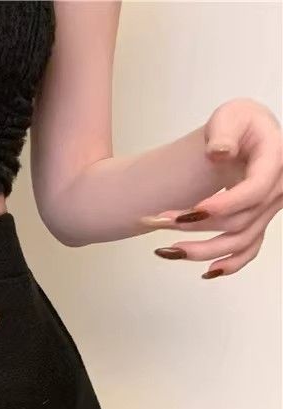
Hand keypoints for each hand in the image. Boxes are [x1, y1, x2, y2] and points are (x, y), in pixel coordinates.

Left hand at [142, 97, 282, 278]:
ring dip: (202, 251)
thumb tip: (221, 151)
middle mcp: (277, 190)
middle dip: (194, 225)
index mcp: (275, 161)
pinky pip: (249, 250)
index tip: (192, 211)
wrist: (243, 135)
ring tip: (166, 251)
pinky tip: (206, 272)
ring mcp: (268, 210)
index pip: (254, 190)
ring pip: (239, 241)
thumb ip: (224, 132)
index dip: (224, 205)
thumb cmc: (237, 124)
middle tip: (157, 220)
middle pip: (239, 220)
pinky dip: (230, 265)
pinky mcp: (257, 222)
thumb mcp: (231, 116)